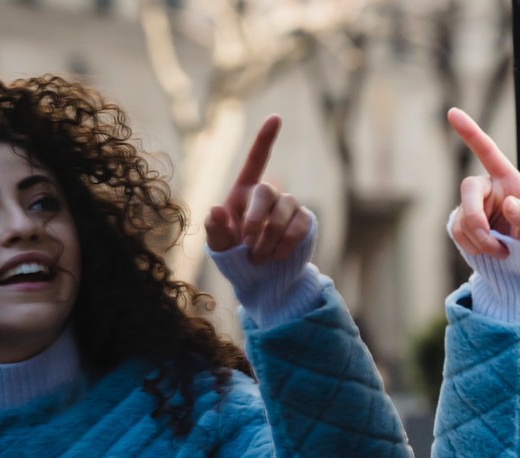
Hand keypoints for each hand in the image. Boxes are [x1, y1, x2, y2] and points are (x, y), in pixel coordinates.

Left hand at [205, 115, 312, 263]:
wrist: (260, 277)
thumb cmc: (234, 255)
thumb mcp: (218, 244)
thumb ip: (214, 228)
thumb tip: (216, 209)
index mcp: (243, 192)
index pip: (257, 160)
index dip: (265, 139)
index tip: (276, 118)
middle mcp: (268, 195)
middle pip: (266, 192)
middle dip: (256, 220)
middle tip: (248, 244)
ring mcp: (288, 207)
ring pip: (284, 211)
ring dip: (270, 237)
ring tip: (259, 257)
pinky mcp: (304, 222)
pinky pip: (299, 226)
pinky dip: (286, 244)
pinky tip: (277, 256)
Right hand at [447, 108, 519, 255]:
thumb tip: (510, 204)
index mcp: (508, 179)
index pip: (487, 152)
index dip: (471, 132)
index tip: (453, 112)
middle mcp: (487, 188)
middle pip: (468, 189)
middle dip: (475, 218)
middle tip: (490, 241)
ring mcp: (473, 205)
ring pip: (463, 219)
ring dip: (480, 241)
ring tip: (501, 251)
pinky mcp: (463, 222)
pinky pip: (457, 232)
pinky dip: (473, 247)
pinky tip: (490, 252)